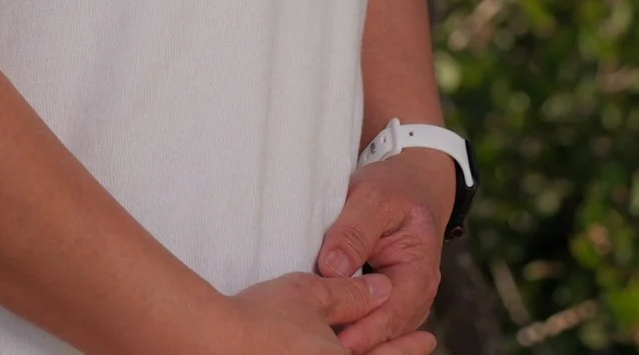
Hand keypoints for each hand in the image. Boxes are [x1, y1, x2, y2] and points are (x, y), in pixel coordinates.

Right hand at [212, 271, 424, 354]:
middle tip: (415, 344)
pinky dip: (330, 353)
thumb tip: (382, 289)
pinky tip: (328, 346)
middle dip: (388, 352)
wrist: (210, 343)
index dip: (408, 347)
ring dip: (361, 352)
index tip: (428, 339)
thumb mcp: (311, 295)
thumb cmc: (262, 319)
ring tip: (363, 342)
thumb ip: (351, 294)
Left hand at [315, 153, 451, 352]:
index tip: (333, 341)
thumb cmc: (393, 189)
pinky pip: (368, 320)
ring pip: (376, 330)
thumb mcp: (372, 199)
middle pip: (384, 330)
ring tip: (316, 345)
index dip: (361, 330)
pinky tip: (323, 331)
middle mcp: (415, 296)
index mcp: (419, 273)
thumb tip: (331, 267)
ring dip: (350, 337)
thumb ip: (353, 233)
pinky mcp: (384, 299)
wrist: (410, 185)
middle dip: (353, 341)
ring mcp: (401, 301)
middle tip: (317, 348)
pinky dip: (349, 327)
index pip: (390, 313)